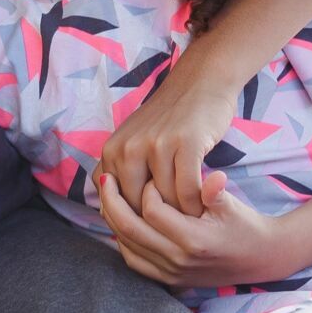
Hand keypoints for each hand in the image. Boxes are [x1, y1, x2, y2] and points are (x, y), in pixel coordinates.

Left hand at [90, 70, 233, 215]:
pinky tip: (203, 204)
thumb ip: (120, 172)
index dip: (136, 221)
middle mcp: (127, 148)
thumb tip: (108, 212)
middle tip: (175, 229)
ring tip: (191, 221)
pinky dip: (197, 204)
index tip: (154, 228)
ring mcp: (155, 145)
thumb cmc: (169, 119)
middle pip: (139, 207)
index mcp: (111, 151)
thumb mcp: (134, 140)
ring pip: (165, 201)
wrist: (200, 82)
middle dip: (158, 222)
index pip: (116, 204)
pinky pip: (188, 190)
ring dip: (181, 216)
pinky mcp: (184, 143)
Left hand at [97, 172, 290, 289]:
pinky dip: (122, 239)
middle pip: (129, 230)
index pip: (152, 211)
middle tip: (105, 178)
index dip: (146, 189)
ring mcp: (171, 273)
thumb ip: (215, 191)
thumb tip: (214, 176)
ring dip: (112, 219)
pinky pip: (133, 260)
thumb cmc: (244, 224)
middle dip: (112, 202)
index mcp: (194, 240)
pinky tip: (120, 220)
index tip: (152, 175)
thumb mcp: (231, 204)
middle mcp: (178, 260)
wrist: (259, 258)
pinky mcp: (169, 280)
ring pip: (126, 246)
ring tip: (108, 196)